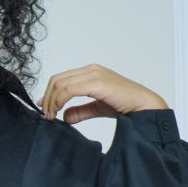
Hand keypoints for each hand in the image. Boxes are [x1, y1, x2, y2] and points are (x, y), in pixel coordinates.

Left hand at [36, 64, 167, 123]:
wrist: (143, 105)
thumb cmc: (125, 105)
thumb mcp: (97, 108)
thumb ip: (81, 111)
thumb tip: (65, 117)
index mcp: (90, 72)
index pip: (61, 79)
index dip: (49, 93)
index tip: (44, 108)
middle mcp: (90, 70)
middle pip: (57, 80)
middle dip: (47, 98)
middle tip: (46, 115)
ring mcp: (93, 74)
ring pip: (61, 84)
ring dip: (51, 101)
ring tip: (51, 116)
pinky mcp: (96, 83)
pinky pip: (69, 89)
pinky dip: (59, 100)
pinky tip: (59, 111)